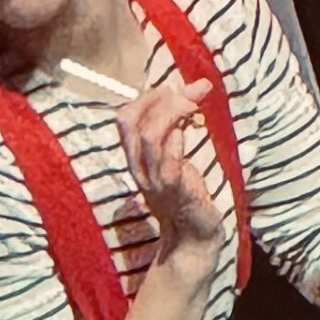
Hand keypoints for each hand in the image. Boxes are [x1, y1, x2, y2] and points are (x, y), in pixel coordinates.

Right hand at [117, 76, 224, 258]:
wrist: (194, 234)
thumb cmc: (188, 192)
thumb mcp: (178, 153)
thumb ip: (178, 124)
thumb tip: (191, 87)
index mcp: (135, 156)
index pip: (125, 116)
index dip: (148, 94)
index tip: (176, 85)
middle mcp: (138, 166)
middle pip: (129, 120)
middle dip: (157, 97)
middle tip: (187, 91)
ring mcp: (153, 178)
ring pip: (149, 135)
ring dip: (172, 111)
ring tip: (193, 104)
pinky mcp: (173, 188)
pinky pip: (170, 157)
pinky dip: (180, 136)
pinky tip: (193, 128)